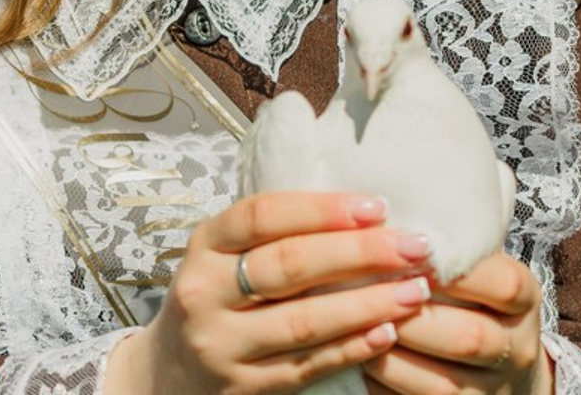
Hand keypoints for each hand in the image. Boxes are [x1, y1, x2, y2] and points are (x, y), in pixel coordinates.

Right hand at [106, 191, 434, 394]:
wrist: (166, 372)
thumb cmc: (214, 296)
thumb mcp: (222, 254)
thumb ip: (271, 232)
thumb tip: (355, 205)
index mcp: (204, 244)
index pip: (262, 215)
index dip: (322, 208)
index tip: (376, 206)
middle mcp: (206, 291)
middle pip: (289, 265)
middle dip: (358, 253)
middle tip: (413, 246)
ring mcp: (222, 344)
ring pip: (303, 321)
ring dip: (366, 304)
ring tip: (414, 291)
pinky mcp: (243, 389)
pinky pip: (306, 366)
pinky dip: (350, 348)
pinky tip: (386, 333)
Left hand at [362, 252, 552, 394]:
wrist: (501, 365)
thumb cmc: (472, 292)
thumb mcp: (479, 259)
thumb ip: (453, 234)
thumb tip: (395, 191)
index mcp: (524, 298)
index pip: (504, 283)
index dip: (459, 271)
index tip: (414, 249)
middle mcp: (516, 348)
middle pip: (469, 336)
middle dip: (413, 313)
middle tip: (366, 286)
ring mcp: (490, 390)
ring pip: (442, 382)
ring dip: (391, 352)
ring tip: (351, 320)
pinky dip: (384, 385)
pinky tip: (355, 357)